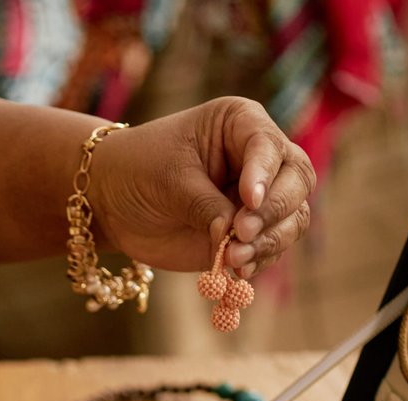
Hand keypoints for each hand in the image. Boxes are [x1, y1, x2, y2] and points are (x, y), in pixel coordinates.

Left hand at [91, 97, 315, 278]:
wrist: (112, 202)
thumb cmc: (138, 171)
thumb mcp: (171, 181)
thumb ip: (208, 207)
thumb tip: (236, 238)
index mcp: (240, 124)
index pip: (269, 145)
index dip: (264, 174)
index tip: (248, 200)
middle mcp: (260, 158)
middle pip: (296, 182)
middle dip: (273, 212)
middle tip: (241, 234)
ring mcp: (259, 197)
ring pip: (291, 218)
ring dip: (269, 242)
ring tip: (234, 259)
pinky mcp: (250, 232)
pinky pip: (272, 247)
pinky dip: (260, 260)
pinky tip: (237, 270)